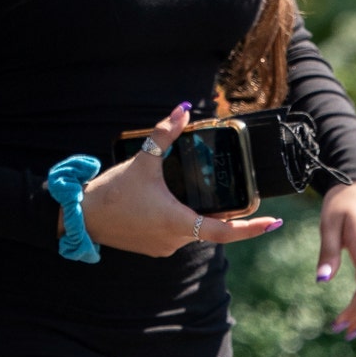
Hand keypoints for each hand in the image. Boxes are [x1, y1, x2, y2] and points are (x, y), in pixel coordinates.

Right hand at [76, 103, 283, 257]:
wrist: (81, 217)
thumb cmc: (112, 192)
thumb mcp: (142, 160)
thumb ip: (163, 133)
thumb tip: (181, 109)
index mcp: (179, 222)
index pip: (226, 231)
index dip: (252, 228)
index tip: (274, 221)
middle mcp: (175, 240)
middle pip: (211, 227)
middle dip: (224, 212)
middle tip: (237, 195)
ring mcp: (164, 247)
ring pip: (193, 230)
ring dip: (198, 214)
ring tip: (195, 193)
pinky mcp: (153, 248)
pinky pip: (176, 234)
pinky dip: (180, 220)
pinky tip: (170, 203)